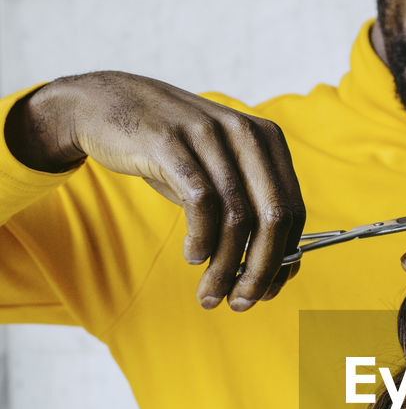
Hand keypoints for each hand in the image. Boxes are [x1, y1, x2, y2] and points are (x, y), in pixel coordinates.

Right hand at [6, 73, 304, 309]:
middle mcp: (245, 133)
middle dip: (260, 270)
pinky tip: (193, 257)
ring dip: (224, 266)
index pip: (293, 210)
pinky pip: (200, 202)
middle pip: (272, 218)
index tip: (268, 291)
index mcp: (267, 140)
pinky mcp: (171, 143)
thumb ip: (248, 209)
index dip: (285, 258)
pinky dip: (201, 239)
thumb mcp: (218, 172)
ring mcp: (209, 135)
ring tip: (210, 293)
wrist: (109, 106)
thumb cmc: (171, 151)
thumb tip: (275, 269)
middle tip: (242, 303)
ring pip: (236, 218)